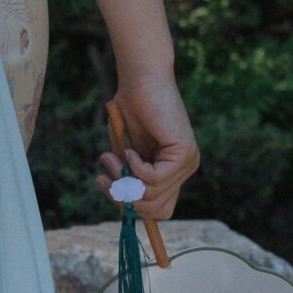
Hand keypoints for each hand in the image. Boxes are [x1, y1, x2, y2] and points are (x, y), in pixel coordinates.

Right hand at [99, 75, 199, 221]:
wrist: (140, 81)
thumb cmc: (129, 112)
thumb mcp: (124, 157)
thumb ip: (128, 180)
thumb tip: (124, 207)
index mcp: (172, 172)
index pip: (158, 210)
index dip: (130, 206)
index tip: (107, 185)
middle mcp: (185, 169)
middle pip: (155, 210)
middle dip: (122, 197)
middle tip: (105, 173)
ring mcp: (187, 162)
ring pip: (152, 196)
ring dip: (123, 179)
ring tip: (113, 158)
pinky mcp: (184, 153)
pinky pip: (153, 179)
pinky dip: (134, 168)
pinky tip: (129, 150)